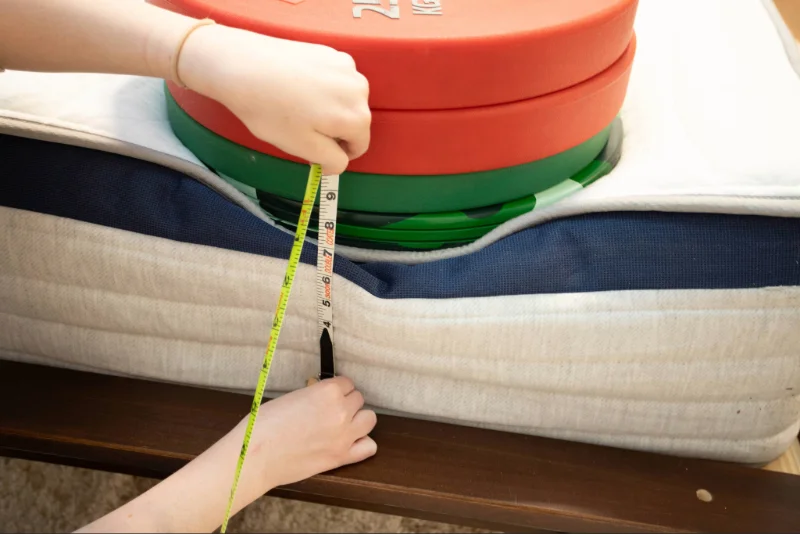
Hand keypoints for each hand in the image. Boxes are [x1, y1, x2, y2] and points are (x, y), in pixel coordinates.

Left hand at [178, 24, 371, 175]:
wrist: (243, 65)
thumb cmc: (271, 112)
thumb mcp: (302, 147)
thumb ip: (331, 160)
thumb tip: (339, 162)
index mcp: (357, 117)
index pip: (359, 146)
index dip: (337, 154)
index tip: (313, 149)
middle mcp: (360, 89)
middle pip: (354, 121)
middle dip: (333, 128)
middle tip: (300, 125)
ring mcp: (346, 66)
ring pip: (346, 99)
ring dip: (329, 107)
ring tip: (297, 104)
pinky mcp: (330, 51)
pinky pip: (335, 79)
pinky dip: (323, 86)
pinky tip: (297, 85)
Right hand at [231, 376, 377, 497]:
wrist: (256, 455)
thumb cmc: (265, 424)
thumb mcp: (292, 397)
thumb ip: (314, 395)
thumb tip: (322, 397)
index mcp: (327, 391)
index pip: (346, 383)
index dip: (336, 389)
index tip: (327, 396)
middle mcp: (341, 411)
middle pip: (358, 399)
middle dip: (345, 403)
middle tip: (329, 411)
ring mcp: (344, 435)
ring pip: (369, 419)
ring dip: (358, 420)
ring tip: (341, 425)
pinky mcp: (342, 457)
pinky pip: (369, 446)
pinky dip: (362, 444)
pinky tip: (348, 443)